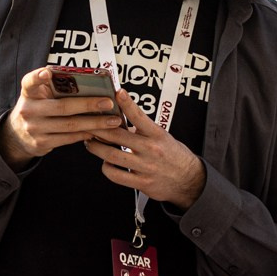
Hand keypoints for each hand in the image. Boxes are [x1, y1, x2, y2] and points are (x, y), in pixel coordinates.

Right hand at [0, 66, 129, 168]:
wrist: (18, 135)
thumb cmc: (37, 108)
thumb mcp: (38, 95)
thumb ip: (55, 87)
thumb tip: (89, 83)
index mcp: (28, 93)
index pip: (30, 81)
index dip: (38, 76)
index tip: (48, 72)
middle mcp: (28, 110)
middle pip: (62, 107)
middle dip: (88, 104)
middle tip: (108, 102)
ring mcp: (34, 128)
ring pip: (70, 125)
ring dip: (94, 123)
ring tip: (113, 120)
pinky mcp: (41, 143)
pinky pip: (68, 138)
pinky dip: (86, 134)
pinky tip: (99, 131)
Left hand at [83, 91, 206, 209]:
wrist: (189, 180)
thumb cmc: (173, 155)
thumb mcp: (162, 137)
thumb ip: (142, 130)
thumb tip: (119, 121)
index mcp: (157, 135)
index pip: (140, 116)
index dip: (127, 103)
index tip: (117, 92)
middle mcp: (151, 149)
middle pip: (118, 135)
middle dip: (98, 129)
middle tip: (88, 124)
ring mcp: (145, 167)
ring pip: (112, 155)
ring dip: (97, 148)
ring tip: (90, 143)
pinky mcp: (141, 182)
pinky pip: (116, 175)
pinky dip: (106, 168)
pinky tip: (105, 163)